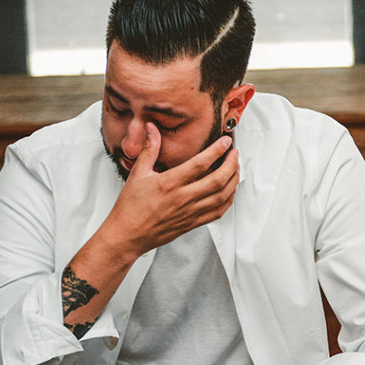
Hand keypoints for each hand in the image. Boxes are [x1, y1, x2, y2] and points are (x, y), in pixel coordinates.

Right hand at [105, 123, 238, 259]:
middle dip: (232, 164)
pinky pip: (218, 212)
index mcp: (170, 183)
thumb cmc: (130, 207)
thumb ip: (149, 149)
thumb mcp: (138, 173)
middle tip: (234, 154)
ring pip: (222, 196)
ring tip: (236, 169)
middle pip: (218, 180)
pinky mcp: (192, 223)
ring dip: (233, 181)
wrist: (128, 235)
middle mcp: (183, 198)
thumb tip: (151, 129)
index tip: (225, 142)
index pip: (200, 163)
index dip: (217, 150)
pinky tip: (230, 191)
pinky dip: (228, 200)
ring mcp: (190, 212)